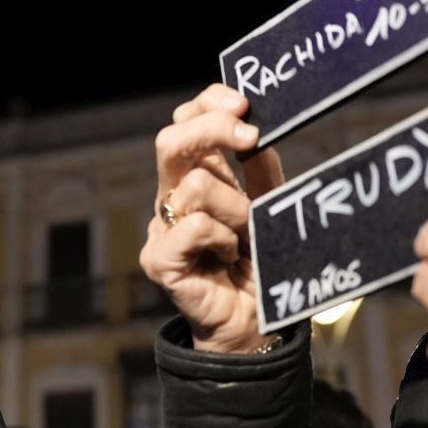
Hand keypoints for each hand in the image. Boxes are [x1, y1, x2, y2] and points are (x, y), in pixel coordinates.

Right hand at [139, 84, 286, 352]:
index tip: (243, 103)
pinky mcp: (158, 259)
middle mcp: (171, 196)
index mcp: (194, 175)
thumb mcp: (269, 205)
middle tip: (249, 134)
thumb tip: (259, 131)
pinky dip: (223, 238)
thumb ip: (261, 170)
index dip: (207, 104)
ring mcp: (161, 228)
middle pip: (170, 140)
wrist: (254, 323)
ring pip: (195, 186)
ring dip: (236, 207)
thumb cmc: (260, 263)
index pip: (184, 122)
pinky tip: (229, 257)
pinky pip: (195, 227)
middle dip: (212, 128)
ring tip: (248, 235)